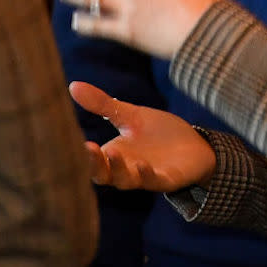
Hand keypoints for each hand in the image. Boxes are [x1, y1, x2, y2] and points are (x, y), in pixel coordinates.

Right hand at [69, 80, 216, 190]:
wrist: (193, 145)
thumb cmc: (157, 133)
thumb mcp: (130, 115)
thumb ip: (103, 105)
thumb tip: (73, 85)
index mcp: (112, 155)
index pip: (91, 159)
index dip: (82, 153)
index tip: (72, 139)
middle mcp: (125, 169)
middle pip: (103, 174)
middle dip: (94, 163)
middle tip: (87, 148)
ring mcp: (145, 176)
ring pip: (126, 180)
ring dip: (119, 169)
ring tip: (113, 151)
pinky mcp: (167, 179)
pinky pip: (154, 181)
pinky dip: (147, 175)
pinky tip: (142, 165)